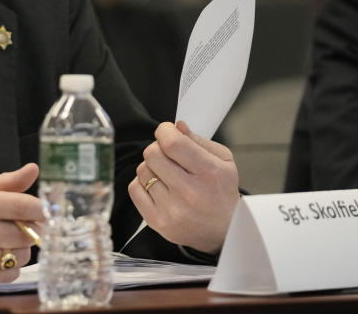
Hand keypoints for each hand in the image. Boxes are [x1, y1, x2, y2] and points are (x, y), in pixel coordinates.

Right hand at [0, 163, 42, 287]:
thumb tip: (33, 169)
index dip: (39, 209)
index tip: (42, 211)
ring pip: (22, 254)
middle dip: (29, 230)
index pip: (23, 205)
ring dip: (19, 250)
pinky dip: (8, 267)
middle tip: (19, 227)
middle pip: (26, 232)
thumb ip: (5, 183)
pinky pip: (11, 273)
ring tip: (0, 243)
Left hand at [128, 121, 238, 253]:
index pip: (172, 142)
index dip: (164, 131)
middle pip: (152, 154)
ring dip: (152, 167)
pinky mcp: (157, 221)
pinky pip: (134, 189)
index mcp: (208, 173)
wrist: (223, 232)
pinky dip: (142, 183)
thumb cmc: (222, 193)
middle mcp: (189, 192)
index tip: (167, 132)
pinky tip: (158, 187)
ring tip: (167, 175)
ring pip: (142, 170)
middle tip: (168, 155)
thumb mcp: (223, 161)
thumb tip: (176, 126)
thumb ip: (198, 140)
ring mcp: (171, 209)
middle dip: (158, 148)